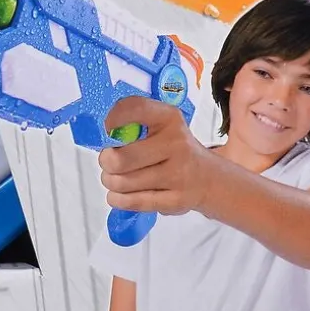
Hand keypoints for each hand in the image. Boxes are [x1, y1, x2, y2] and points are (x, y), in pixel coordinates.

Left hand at [98, 97, 214, 217]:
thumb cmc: (174, 150)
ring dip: (111, 181)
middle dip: (106, 162)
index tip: (106, 128)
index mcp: (170, 118)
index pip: (136, 109)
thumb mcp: (162, 126)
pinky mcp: (175, 201)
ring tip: (116, 178)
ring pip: (122, 183)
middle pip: (119, 159)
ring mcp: (178, 174)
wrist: (207, 178)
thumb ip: (134, 124)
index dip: (113, 118)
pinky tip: (121, 193)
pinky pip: (131, 202)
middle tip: (109, 161)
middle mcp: (176, 144)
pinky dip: (118, 198)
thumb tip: (102, 134)